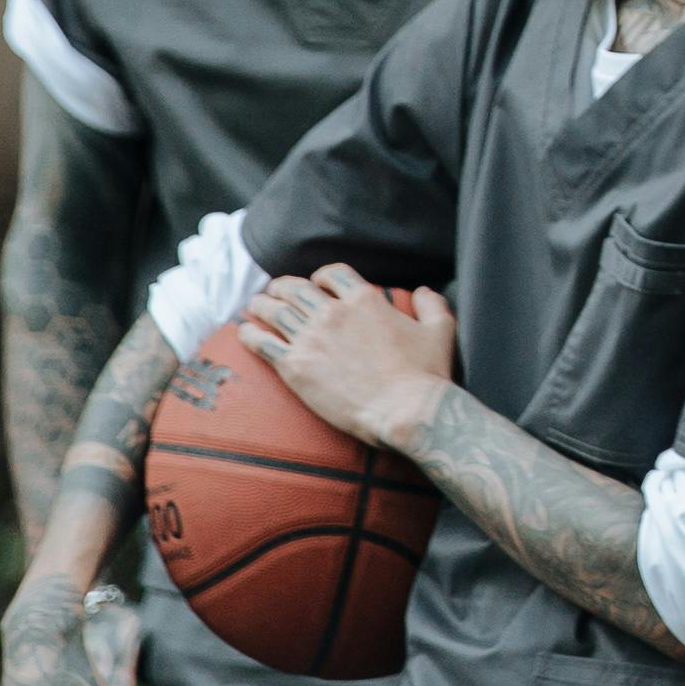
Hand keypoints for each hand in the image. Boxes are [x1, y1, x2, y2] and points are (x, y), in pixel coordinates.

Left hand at [241, 264, 457, 452]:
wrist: (405, 411)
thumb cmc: (426, 375)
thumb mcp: (441, 330)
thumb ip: (432, 304)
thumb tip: (423, 290)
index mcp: (364, 300)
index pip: (332, 275)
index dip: (320, 277)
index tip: (316, 285)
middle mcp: (333, 313)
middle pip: (297, 289)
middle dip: (283, 287)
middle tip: (275, 292)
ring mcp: (311, 339)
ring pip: (275, 311)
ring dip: (262, 305)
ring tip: (254, 305)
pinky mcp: (295, 367)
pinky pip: (263, 343)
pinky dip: (250, 334)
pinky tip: (243, 332)